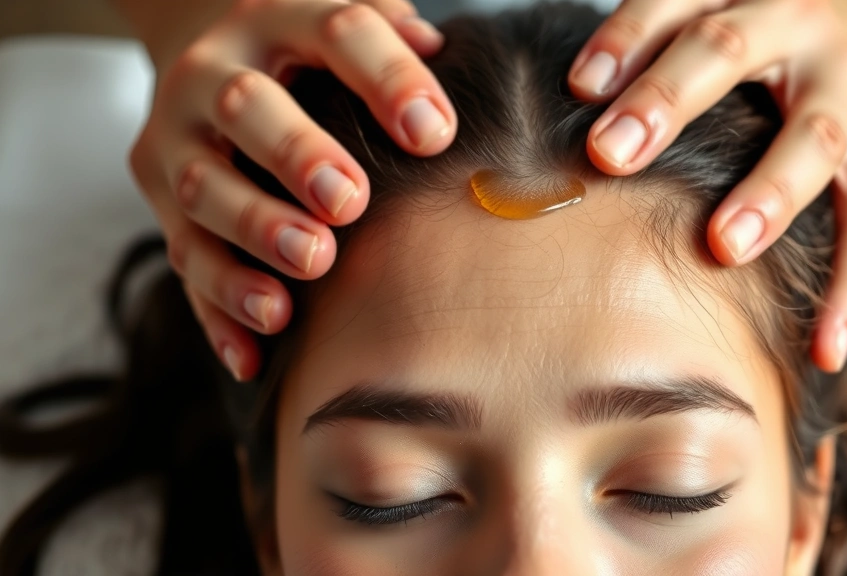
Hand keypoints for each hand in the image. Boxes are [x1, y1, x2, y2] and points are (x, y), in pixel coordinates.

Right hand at [128, 0, 456, 379]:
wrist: (206, 60)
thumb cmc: (303, 57)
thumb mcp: (344, 25)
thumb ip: (392, 35)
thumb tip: (441, 56)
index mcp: (274, 20)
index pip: (334, 31)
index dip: (386, 79)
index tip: (434, 134)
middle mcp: (211, 75)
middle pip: (246, 107)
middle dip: (295, 156)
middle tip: (348, 203)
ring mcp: (175, 140)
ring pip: (203, 192)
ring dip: (253, 237)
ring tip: (304, 277)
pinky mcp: (158, 201)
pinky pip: (183, 260)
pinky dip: (218, 312)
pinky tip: (256, 354)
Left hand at [569, 0, 846, 371]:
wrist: (845, 46)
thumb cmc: (742, 50)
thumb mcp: (698, 30)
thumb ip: (641, 56)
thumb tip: (571, 104)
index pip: (675, 6)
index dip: (626, 42)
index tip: (578, 88)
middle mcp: (802, 31)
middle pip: (732, 51)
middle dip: (671, 100)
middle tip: (614, 154)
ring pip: (815, 139)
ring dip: (770, 193)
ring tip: (724, 247)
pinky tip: (824, 348)